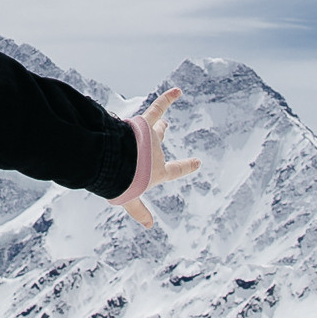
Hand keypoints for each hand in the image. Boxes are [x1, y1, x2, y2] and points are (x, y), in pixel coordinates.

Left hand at [116, 82, 201, 229]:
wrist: (119, 165)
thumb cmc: (124, 184)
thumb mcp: (130, 201)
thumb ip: (138, 210)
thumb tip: (149, 226)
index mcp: (156, 172)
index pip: (174, 170)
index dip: (185, 167)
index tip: (197, 162)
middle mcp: (157, 153)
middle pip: (160, 141)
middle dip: (162, 133)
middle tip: (166, 126)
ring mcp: (151, 139)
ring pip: (155, 125)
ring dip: (159, 117)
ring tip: (166, 106)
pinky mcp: (143, 125)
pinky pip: (157, 108)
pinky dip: (167, 99)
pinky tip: (176, 91)